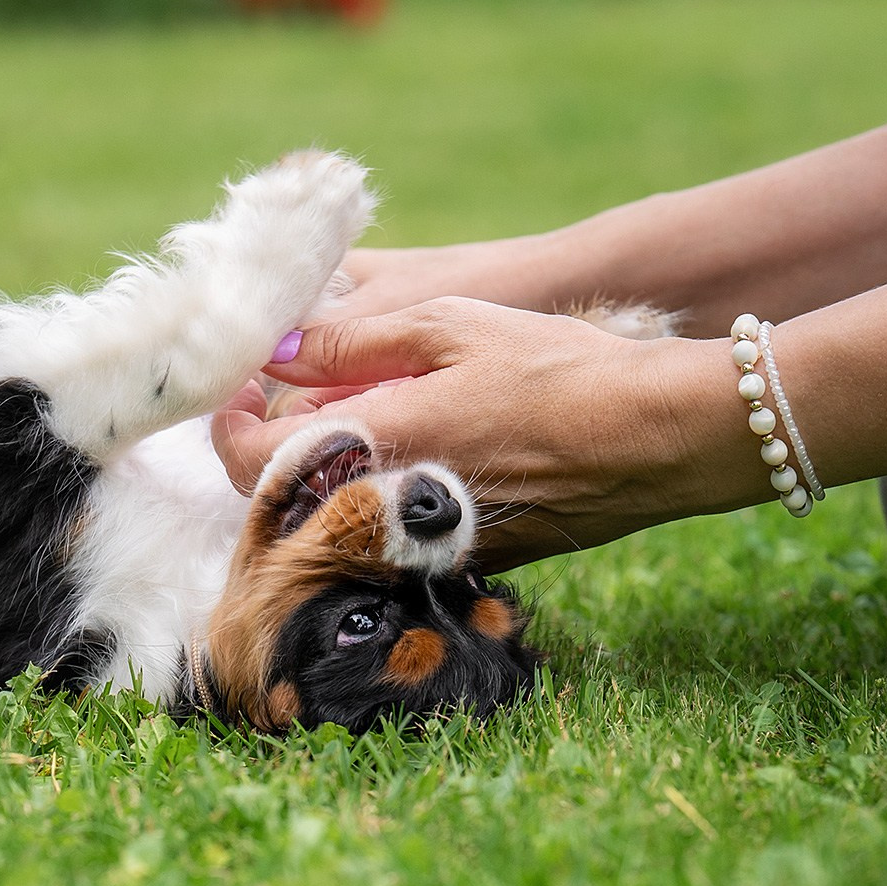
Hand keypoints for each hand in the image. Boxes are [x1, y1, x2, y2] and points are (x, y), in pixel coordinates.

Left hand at [210, 298, 766, 570]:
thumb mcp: (450, 325)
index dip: (228, 427)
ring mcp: (420, 543)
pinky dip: (373, 499)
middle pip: (282, 496)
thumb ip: (351, 342)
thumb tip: (278, 351)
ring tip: (350, 419)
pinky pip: (384, 535)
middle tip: (280, 398)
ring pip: (332, 519)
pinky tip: (411, 454)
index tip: (235, 393)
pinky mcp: (457, 560)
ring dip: (320, 476)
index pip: (251, 462)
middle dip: (268, 449)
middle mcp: (386, 508)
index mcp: (374, 444)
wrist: (658, 438)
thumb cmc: (558, 369)